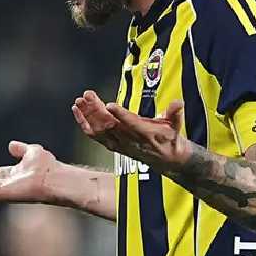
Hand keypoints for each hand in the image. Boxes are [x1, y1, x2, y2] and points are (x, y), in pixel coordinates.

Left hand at [72, 90, 191, 165]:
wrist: (167, 160)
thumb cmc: (170, 138)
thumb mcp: (175, 125)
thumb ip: (175, 113)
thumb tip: (178, 103)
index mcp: (146, 134)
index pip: (132, 124)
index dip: (121, 115)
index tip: (110, 105)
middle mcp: (130, 141)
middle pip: (111, 125)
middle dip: (97, 110)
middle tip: (88, 95)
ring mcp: (119, 144)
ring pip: (100, 130)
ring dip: (88, 115)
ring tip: (79, 101)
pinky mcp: (112, 145)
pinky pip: (95, 136)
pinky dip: (84, 123)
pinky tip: (77, 111)